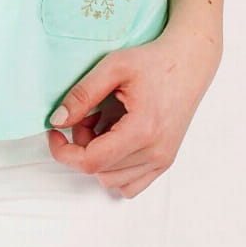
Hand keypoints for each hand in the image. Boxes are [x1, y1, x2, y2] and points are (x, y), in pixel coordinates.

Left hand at [45, 26, 221, 197]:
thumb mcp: (113, 66)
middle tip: (88, 115)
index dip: (63, 151)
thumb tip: (57, 121)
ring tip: (104, 125)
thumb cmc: (154, 61)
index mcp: (142, 130)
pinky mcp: (165, 161)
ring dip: (98, 158)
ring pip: (112, 181)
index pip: (91, 161)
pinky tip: (116, 141)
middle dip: (82, 146)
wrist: (190, 62)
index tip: (55, 131)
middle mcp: (155, 152)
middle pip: (98, 171)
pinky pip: (130, 185)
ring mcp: (163, 160)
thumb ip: (82, 94)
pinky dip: (115, 169)